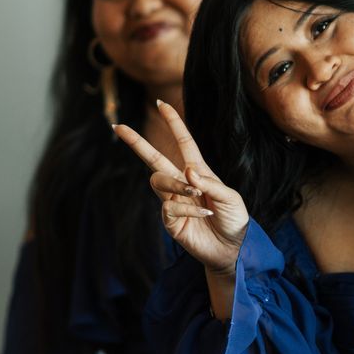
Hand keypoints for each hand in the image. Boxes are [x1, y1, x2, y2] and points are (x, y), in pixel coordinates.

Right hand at [115, 101, 248, 273]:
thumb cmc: (235, 221)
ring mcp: (174, 201)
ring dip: (177, 184)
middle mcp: (182, 184)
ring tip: (196, 194)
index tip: (162, 104)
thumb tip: (187, 171)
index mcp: (199, 172)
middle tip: (118, 128)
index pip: (183, 142)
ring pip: (158, 180)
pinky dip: (188, 208)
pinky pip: (169, 206)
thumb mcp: (230, 198)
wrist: (234, 250)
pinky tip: (204, 213)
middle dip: (136, 143)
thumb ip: (210, 183)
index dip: (174, 123)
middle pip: (154, 158)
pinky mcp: (171, 220)